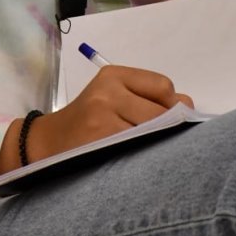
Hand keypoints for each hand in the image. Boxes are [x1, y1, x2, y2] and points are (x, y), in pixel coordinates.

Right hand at [0, 66, 193, 172]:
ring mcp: (103, 120)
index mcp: (112, 75)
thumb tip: (188, 107)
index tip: (164, 119)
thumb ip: (148, 97)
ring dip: (157, 145)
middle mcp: (107, 93)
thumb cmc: (86, 121)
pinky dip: (145, 157)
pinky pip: (139, 151)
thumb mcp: (112, 97)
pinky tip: (137, 160)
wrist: (46, 144)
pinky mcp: (101, 144)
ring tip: (146, 151)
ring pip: (154, 133)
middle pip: (162, 112)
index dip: (170, 106)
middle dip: (167, 128)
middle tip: (159, 140)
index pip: (163, 87)